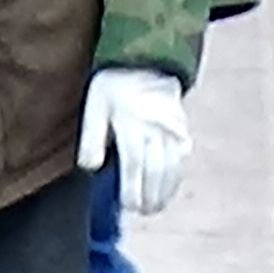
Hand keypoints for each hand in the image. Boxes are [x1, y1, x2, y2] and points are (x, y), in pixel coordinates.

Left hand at [79, 69, 190, 216]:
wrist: (146, 60)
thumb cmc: (114, 86)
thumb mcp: (94, 106)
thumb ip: (92, 138)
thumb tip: (91, 168)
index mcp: (132, 124)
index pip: (134, 166)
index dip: (132, 190)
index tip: (128, 206)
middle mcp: (156, 129)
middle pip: (155, 172)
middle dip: (149, 196)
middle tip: (142, 212)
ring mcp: (173, 130)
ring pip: (171, 169)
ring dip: (165, 192)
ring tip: (155, 208)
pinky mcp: (183, 130)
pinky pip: (182, 159)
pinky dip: (176, 178)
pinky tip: (169, 189)